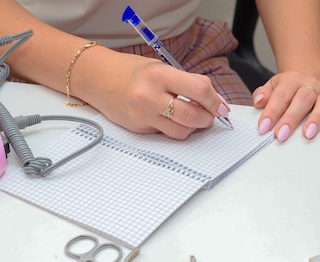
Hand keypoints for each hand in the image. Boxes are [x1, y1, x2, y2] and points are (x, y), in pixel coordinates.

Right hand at [78, 50, 229, 139]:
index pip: (199, 90)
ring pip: (181, 133)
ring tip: (191, 118)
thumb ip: (186, 83)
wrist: (97, 79)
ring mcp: (143, 116)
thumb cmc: (130, 71)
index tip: (222, 106)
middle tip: (210, 116)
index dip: (216, 100)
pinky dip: (173, 129)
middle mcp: (150, 96)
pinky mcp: (138, 129)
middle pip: (193, 116)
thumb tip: (213, 101)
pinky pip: (165, 135)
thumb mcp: (160, 67)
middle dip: (208, 118)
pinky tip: (169, 118)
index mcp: (159, 75)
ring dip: (192, 128)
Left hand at [252, 71, 319, 141]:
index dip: (271, 112)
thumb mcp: (272, 86)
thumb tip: (258, 101)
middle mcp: (309, 86)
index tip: (263, 127)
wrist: (306, 75)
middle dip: (291, 119)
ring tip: (307, 135)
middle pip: (302, 100)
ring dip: (316, 119)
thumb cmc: (287, 87)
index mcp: (291, 81)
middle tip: (280, 135)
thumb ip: (263, 94)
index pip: (280, 96)